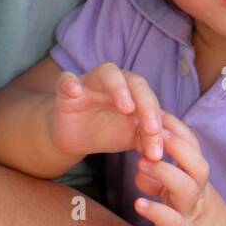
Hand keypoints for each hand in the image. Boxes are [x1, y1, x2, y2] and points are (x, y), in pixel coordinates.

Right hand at [49, 64, 166, 161]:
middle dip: (146, 104)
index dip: (157, 121)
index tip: (157, 147)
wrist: (75, 137)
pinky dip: (70, 82)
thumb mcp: (130, 138)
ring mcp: (91, 82)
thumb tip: (159, 153)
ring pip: (108, 72)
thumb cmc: (107, 132)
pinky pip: (67, 78)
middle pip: (135, 82)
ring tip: (127, 108)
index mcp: (135, 91)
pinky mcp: (66, 88)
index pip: (151, 100)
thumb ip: (146, 140)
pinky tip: (74, 91)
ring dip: (119, 88)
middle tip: (151, 128)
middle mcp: (116, 82)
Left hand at [134, 111, 225, 225]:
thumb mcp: (183, 197)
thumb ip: (165, 179)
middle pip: (196, 163)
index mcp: (198, 182)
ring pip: (185, 189)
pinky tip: (139, 205)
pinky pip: (171, 222)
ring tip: (141, 164)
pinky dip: (156, 212)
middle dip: (177, 146)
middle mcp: (198, 195)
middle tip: (152, 132)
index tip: (158, 112)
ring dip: (164, 173)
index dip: (178, 130)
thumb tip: (143, 163)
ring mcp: (191, 215)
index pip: (193, 148)